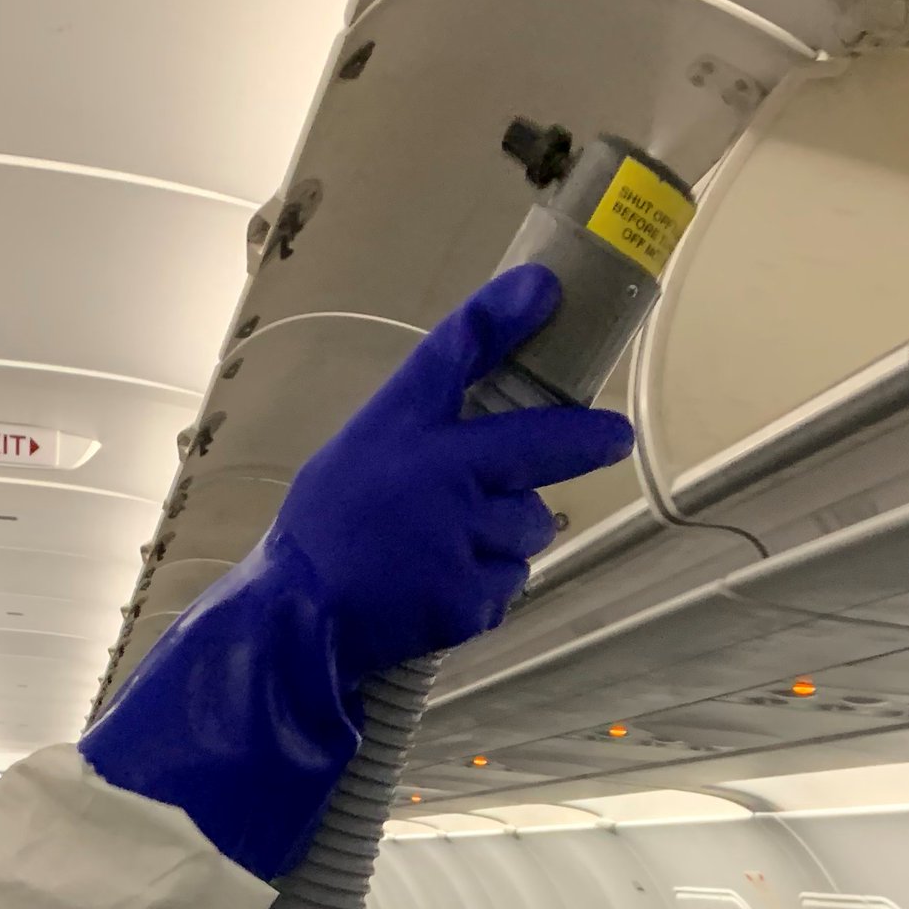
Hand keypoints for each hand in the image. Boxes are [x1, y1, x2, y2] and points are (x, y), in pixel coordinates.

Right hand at [80, 266, 634, 880]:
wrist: (296, 621)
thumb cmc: (322, 532)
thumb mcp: (359, 452)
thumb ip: (423, 424)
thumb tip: (494, 415)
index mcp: (400, 432)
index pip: (451, 354)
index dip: (500, 315)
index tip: (545, 287)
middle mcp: (436, 476)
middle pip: (539, 447)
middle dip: (585, 440)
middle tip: (612, 438)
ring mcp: (458, 540)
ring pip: (529, 526)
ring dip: (511, 534)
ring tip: (452, 547)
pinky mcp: (469, 599)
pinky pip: (509, 583)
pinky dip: (488, 587)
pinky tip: (441, 588)